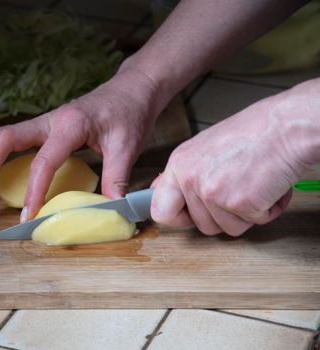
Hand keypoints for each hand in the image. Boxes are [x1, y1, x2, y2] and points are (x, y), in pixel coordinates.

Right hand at [0, 66, 162, 221]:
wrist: (134, 88)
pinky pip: (13, 134)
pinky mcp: (47, 125)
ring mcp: (46, 121)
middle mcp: (51, 120)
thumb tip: (113, 212)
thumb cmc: (131, 113)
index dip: (34, 190)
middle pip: (8, 138)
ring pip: (4, 135)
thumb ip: (117, 178)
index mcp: (69, 125)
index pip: (43, 161)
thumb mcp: (127, 146)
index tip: (26, 215)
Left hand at [150, 81, 319, 235]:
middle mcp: (191, 180)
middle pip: (201, 225)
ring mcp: (213, 194)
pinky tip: (269, 186)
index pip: (160, 210)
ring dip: (246, 213)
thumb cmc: (253, 132)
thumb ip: (186, 173)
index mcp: (179, 165)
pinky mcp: (239, 204)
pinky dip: (267, 210)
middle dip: (224, 215)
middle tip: (238, 189)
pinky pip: (253, 223)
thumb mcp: (205, 147)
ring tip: (254, 183)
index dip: (178, 218)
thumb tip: (166, 191)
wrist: (286, 126)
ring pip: (228, 228)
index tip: (190, 216)